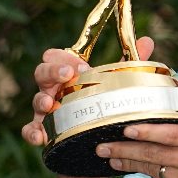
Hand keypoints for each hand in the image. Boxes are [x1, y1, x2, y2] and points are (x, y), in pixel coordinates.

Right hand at [21, 37, 153, 145]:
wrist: (102, 135)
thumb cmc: (105, 100)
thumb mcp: (118, 81)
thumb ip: (130, 62)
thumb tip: (147, 41)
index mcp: (69, 72)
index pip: (56, 56)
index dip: (64, 58)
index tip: (82, 65)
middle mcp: (55, 88)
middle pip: (42, 72)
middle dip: (52, 72)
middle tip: (68, 75)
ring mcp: (47, 109)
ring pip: (36, 100)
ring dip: (41, 100)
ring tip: (50, 104)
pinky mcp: (45, 129)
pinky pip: (30, 129)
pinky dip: (32, 132)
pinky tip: (40, 136)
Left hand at [96, 71, 177, 177]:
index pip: (170, 134)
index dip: (147, 132)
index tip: (127, 128)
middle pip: (153, 154)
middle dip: (125, 150)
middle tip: (102, 146)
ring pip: (152, 169)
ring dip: (127, 163)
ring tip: (107, 157)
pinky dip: (143, 172)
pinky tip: (127, 167)